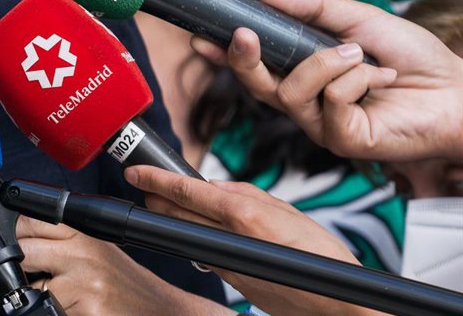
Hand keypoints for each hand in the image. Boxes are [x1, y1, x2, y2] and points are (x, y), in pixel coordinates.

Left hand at [16, 215, 230, 314]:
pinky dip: (55, 313)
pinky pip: (49, 311)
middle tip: (36, 277)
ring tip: (64, 297)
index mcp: (83, 233)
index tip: (12, 243)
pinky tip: (76, 309)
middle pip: (23, 252)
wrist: (162, 311)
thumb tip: (19, 238)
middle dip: (21, 269)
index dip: (16, 234)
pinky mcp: (87, 311)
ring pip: (32, 289)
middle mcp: (83, 254)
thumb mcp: (96, 250)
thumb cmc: (126, 284)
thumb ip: (62, 241)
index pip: (30, 221)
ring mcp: (85, 284)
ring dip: (38, 297)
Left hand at [126, 165, 385, 315]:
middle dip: (155, 197)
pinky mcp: (229, 282)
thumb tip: (215, 186)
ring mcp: (225, 264)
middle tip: (143, 182)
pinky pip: (202, 252)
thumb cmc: (323, 258)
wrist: (337, 306)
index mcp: (245, 216)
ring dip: (170, 216)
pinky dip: (193, 236)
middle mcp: (229, 240)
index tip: (136, 171)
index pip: (187, 191)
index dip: (156, 179)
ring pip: (184, 233)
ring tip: (163, 200)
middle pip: (175, 213)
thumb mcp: (290, 212)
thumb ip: (248, 194)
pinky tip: (195, 228)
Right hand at [191, 0, 462, 161]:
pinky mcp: (342, 140)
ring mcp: (322, 123)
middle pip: (255, 84)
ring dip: (325, 64)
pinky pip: (327, 104)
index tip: (201, 37)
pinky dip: (351, 81)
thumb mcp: (359, 18)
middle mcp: (307, 100)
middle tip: (244, 34)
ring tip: (359, 55)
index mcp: (305, 72)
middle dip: (243, 59)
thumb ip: (314, 7)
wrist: (457, 90)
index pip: (255, 65)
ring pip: (289, 92)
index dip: (225, 54)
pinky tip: (375, 78)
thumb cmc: (414, 59)